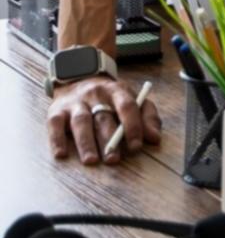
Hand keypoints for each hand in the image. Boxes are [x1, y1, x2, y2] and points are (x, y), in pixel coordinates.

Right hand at [46, 76, 161, 165]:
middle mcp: (95, 94)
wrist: (79, 76)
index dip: (132, 126)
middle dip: (109, 139)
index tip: (136, 146)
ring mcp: (75, 102)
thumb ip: (147, 117)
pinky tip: (61, 154)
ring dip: (85, 142)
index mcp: (117, 90)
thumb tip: (155, 138)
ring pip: (81, 122)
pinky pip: (55, 125)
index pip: (127, 106)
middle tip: (113, 159)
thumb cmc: (112, 98)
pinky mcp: (56, 111)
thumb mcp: (133, 99)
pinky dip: (57, 140)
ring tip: (91, 160)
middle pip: (103, 117)